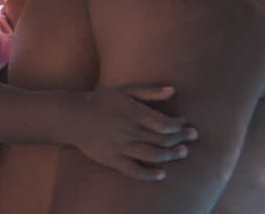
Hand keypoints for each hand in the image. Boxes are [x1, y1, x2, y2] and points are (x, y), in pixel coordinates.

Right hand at [64, 85, 196, 180]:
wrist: (72, 117)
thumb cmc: (101, 100)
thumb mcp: (124, 90)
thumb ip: (149, 91)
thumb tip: (173, 90)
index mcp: (133, 113)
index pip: (164, 124)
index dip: (178, 125)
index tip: (185, 123)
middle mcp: (129, 131)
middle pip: (162, 140)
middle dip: (180, 139)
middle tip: (192, 137)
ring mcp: (121, 147)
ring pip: (152, 155)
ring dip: (170, 155)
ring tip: (182, 153)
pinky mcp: (112, 159)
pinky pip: (134, 171)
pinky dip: (150, 174)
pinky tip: (162, 174)